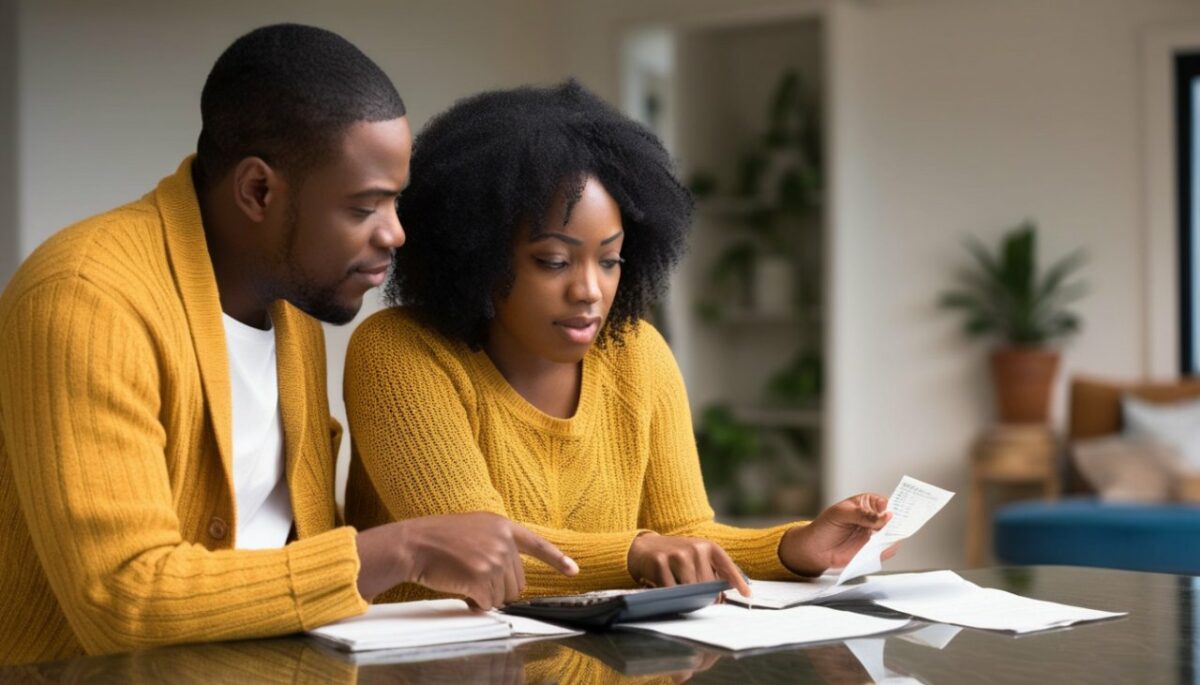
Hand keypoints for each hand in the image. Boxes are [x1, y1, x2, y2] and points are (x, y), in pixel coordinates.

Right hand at [355, 512, 578, 607]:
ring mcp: (494, 559)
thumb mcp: (475, 528)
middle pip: (518, 582)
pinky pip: (488, 603)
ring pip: (504, 595)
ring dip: (486, 596)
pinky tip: (462, 590)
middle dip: (499, 588)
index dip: (557, 559)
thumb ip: (497, 544)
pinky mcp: (482, 577)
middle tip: (475, 579)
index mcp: (503, 526)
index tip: (573, 570)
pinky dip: (476, 603)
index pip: (538, 544)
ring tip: (465, 580)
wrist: (415, 543)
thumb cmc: (440, 539)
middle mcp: (503, 542)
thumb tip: (511, 579)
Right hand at [627, 532, 750, 596]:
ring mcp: (677, 554)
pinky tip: (667, 591)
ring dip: (687, 598)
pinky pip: (671, 590)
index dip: (737, 581)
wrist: (643, 547)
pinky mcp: (660, 562)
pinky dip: (671, 596)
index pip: (727, 567)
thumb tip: (722, 598)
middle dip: (705, 598)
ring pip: (690, 589)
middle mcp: (694, 548)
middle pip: (707, 585)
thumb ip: (711, 573)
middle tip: (697, 601)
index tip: (747, 595)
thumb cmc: (675, 557)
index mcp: (707, 547)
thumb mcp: (696, 557)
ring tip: (680, 594)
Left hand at [778, 493, 892, 576]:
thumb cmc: (825, 526)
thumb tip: (885, 516)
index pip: (887, 503)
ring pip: (894, 536)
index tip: (889, 515)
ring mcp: (877, 535)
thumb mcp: (840, 514)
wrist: (816, 549)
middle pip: (895, 520)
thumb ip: (863, 514)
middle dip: (895, 525)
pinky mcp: (875, 550)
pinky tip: (874, 549)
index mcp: (868, 504)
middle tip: (886, 529)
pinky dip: (884, 551)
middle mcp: (876, 519)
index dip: (891, 509)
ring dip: (890, 539)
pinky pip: (887, 550)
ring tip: (877, 540)